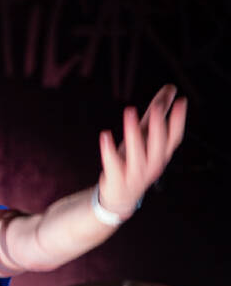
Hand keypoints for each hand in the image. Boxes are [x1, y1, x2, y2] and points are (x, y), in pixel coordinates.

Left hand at [97, 85, 187, 218]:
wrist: (121, 197)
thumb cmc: (135, 161)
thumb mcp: (146, 138)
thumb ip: (157, 114)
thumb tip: (170, 88)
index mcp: (161, 155)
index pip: (174, 138)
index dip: (178, 121)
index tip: (181, 101)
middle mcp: (152, 165)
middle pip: (158, 146)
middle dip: (159, 127)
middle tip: (156, 107)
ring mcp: (135, 175)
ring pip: (137, 155)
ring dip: (133, 133)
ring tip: (129, 111)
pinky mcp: (117, 180)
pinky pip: (113, 165)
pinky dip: (108, 151)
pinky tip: (105, 135)